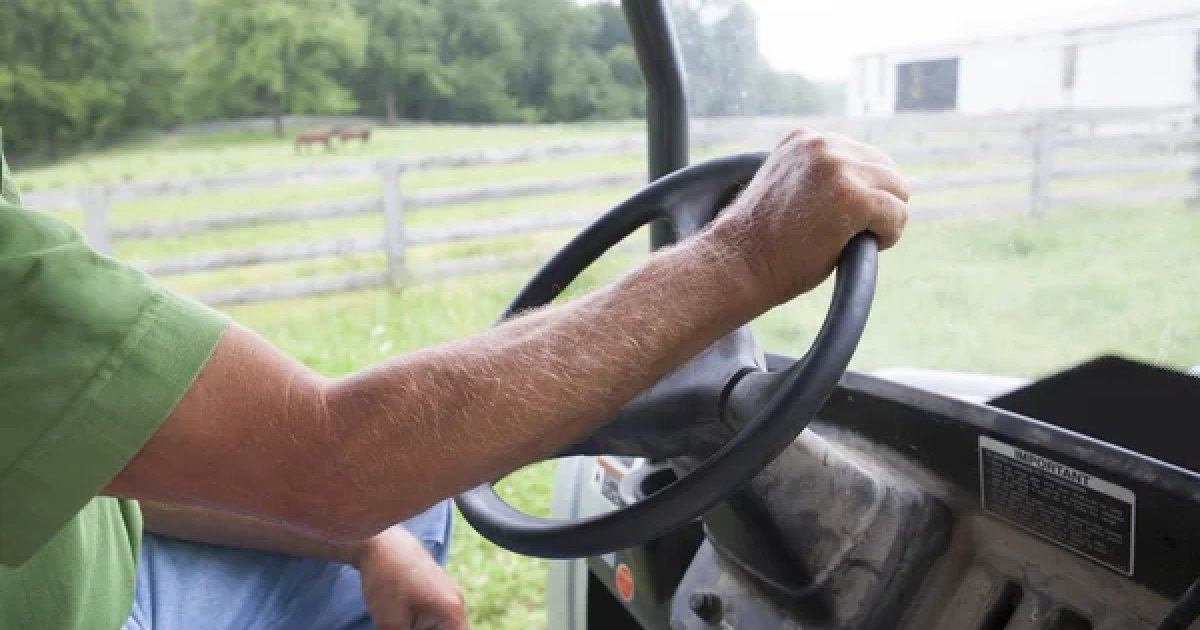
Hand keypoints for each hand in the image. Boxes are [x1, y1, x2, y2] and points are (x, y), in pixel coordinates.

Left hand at [356, 527, 467, 629]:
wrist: (378, 542)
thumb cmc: (386, 581)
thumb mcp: (391, 625)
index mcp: (452, 612)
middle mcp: (455, 603)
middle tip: (402, 627)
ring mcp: (447, 595)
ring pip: (441, 628)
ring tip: (401, 623)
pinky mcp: (435, 590)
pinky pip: (435, 618)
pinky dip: (422, 626)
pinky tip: (402, 623)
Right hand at [704, 128, 909, 307]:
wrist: (740, 263)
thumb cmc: (762, 240)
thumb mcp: (789, 189)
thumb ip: (819, 176)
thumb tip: (866, 184)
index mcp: (805, 139)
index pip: (862, 156)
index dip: (859, 192)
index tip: (834, 218)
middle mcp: (822, 145)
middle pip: (886, 170)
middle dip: (877, 203)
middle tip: (847, 233)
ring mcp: (838, 168)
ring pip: (898, 191)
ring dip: (884, 219)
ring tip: (852, 240)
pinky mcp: (852, 197)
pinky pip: (897, 214)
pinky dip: (888, 235)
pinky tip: (858, 247)